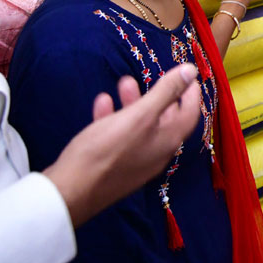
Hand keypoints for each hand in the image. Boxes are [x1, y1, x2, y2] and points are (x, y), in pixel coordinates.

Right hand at [44, 66, 200, 226]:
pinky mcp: (114, 165)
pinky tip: (102, 102)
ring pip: (140, 126)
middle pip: (165, 120)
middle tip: (153, 75)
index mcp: (168, 141)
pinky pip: (120, 137)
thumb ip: (165, 92)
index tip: (188, 75)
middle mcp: (156, 153)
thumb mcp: (139, 115)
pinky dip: (114, 118)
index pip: (190, 114)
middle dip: (159, 95)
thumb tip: (191, 71)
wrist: (71, 191)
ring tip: (124, 82)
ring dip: (134, 102)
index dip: (191, 93)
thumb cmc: (107, 151)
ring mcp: (135, 161)